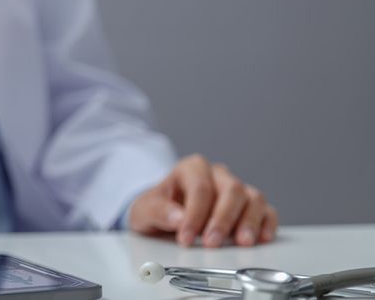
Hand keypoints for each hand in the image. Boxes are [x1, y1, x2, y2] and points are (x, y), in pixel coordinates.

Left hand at [128, 155, 277, 247]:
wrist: (163, 214)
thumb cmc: (157, 208)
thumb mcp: (145, 210)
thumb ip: (159, 211)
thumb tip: (178, 218)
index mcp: (191, 168)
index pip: (200, 188)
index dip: (195, 214)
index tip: (186, 238)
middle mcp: (217, 175)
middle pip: (231, 190)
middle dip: (223, 219)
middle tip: (212, 243)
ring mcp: (236, 189)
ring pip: (253, 198)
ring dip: (249, 221)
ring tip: (243, 243)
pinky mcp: (249, 206)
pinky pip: (266, 210)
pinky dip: (267, 223)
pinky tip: (262, 238)